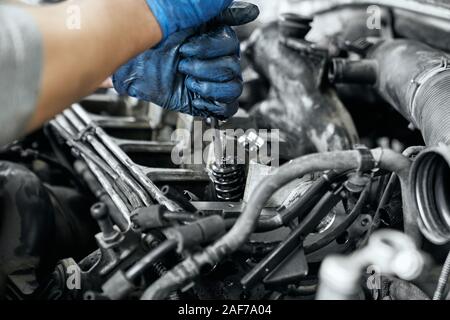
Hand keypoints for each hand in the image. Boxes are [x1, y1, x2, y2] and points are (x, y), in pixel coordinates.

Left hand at [113, 1, 258, 118]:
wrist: (131, 68)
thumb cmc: (149, 41)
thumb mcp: (180, 17)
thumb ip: (210, 9)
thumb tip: (248, 10)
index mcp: (211, 34)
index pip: (230, 40)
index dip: (210, 46)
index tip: (187, 46)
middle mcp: (213, 55)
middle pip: (233, 64)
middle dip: (205, 64)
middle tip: (183, 61)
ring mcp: (209, 77)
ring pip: (234, 85)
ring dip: (208, 82)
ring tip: (187, 77)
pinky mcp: (204, 98)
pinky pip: (228, 105)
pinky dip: (215, 102)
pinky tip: (196, 92)